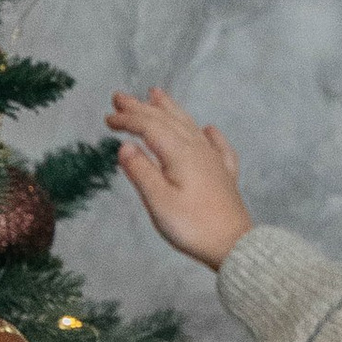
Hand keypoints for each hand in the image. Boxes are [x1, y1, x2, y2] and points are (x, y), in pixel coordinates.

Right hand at [107, 85, 252, 265]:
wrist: (233, 246)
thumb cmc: (193, 227)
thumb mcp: (158, 201)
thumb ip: (140, 171)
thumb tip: (125, 146)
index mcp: (179, 153)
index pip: (148, 127)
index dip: (127, 120)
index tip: (108, 118)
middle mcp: (197, 149)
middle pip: (167, 120)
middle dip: (141, 107)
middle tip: (120, 97)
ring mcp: (213, 161)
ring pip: (189, 126)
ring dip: (170, 110)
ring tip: (157, 95)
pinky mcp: (224, 176)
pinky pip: (217, 146)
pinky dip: (209, 134)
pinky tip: (209, 130)